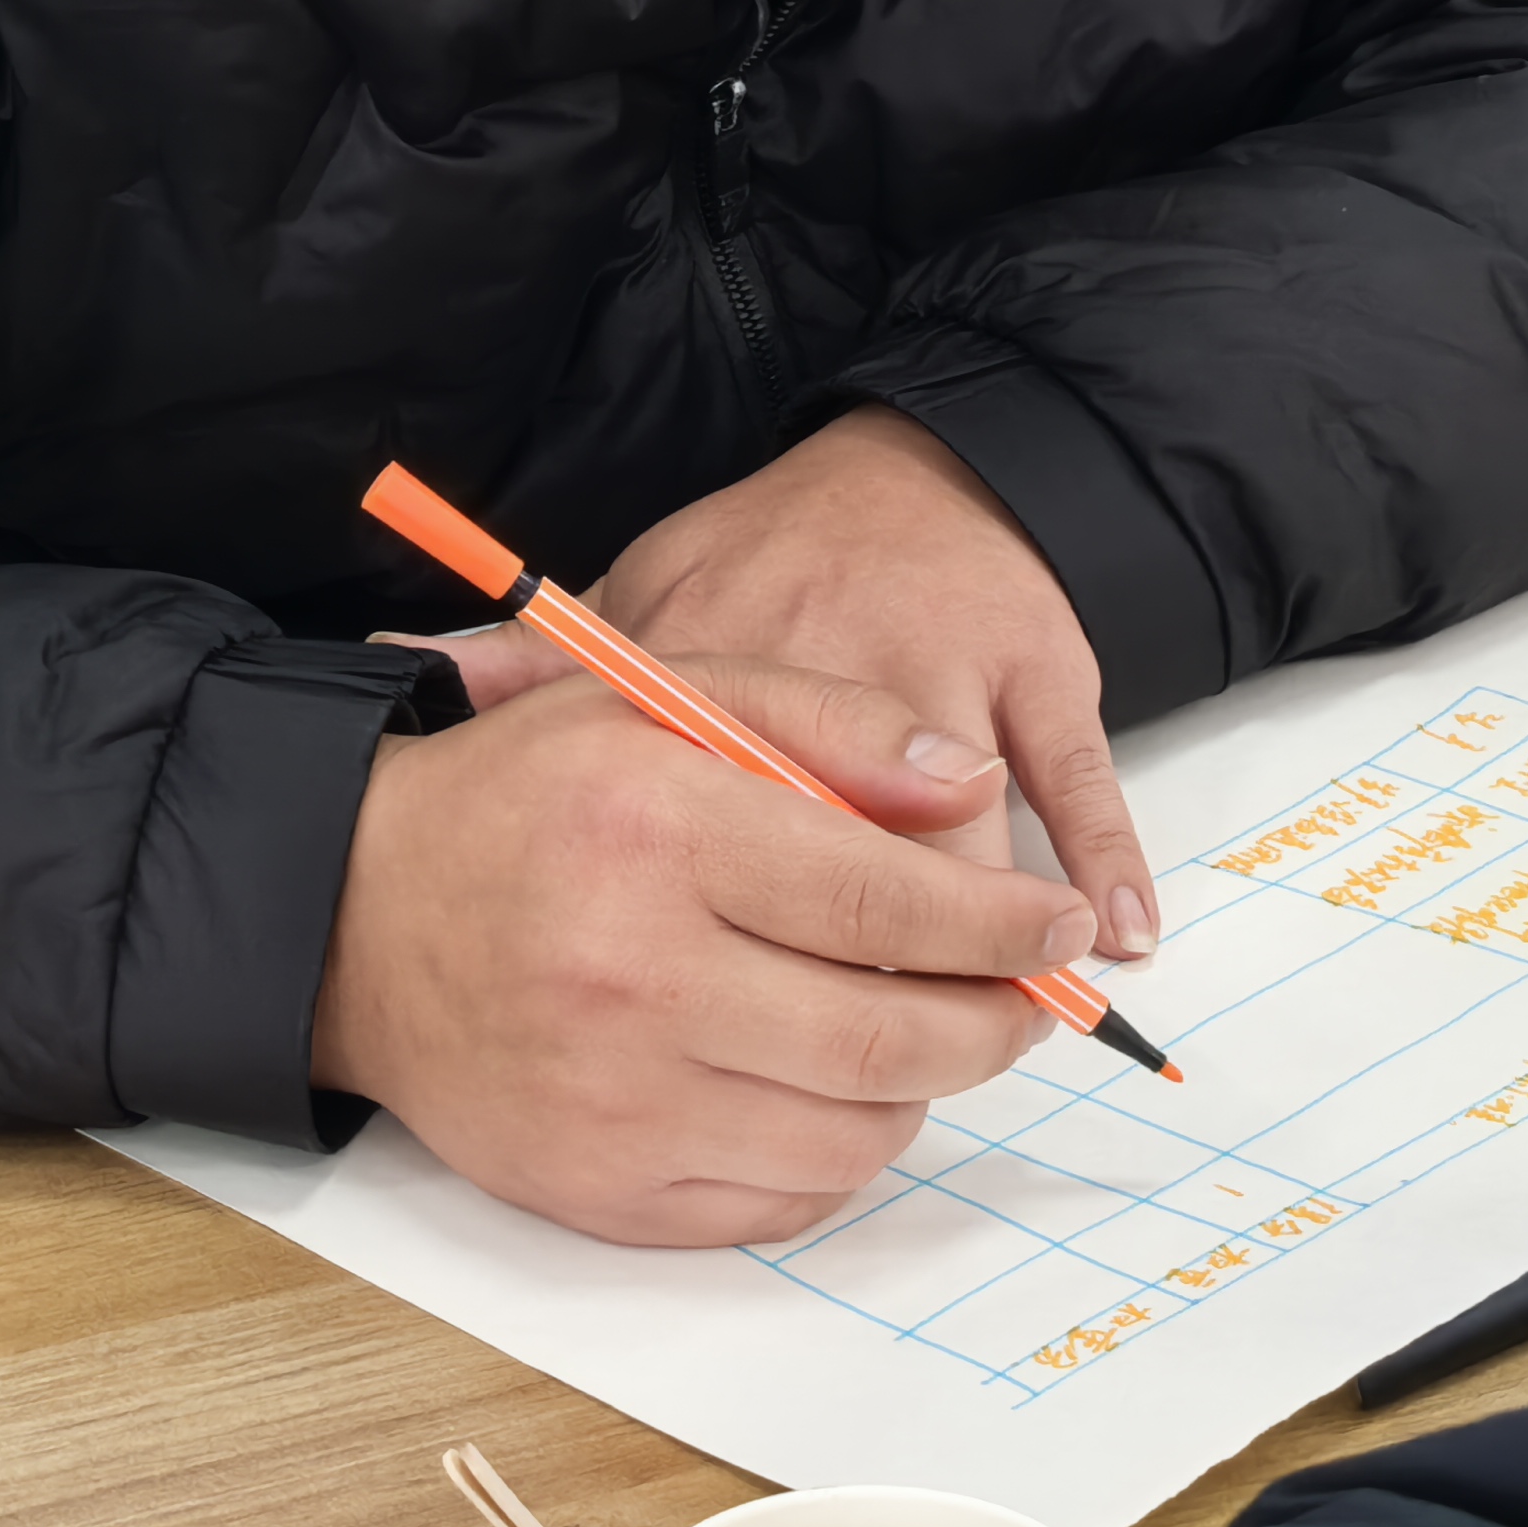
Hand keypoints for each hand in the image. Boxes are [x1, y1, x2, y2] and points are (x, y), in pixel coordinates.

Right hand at [310, 652, 1086, 1243]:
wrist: (359, 917)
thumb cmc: (530, 794)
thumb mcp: (666, 695)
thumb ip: (830, 721)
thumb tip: (972, 785)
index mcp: (660, 832)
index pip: (887, 904)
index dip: (1004, 926)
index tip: (1062, 928)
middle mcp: (633, 977)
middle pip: (887, 1040)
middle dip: (995, 1024)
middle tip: (1027, 1000)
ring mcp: (612, 1101)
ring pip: (848, 1137)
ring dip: (921, 1093)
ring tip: (923, 1037)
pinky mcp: (596, 1189)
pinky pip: (776, 1203)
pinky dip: (834, 1156)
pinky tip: (828, 1092)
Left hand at [427, 407, 1161, 965]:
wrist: (907, 467)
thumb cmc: (763, 559)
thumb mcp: (641, 601)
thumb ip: (531, 653)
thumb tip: (407, 661)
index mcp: (719, 663)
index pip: (721, 818)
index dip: (732, 931)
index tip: (734, 1012)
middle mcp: (832, 663)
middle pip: (851, 851)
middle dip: (878, 966)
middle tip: (888, 1059)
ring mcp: (945, 664)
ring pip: (966, 829)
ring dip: (985, 933)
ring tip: (994, 1029)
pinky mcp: (1039, 660)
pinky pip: (1078, 772)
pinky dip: (1108, 855)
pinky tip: (1120, 934)